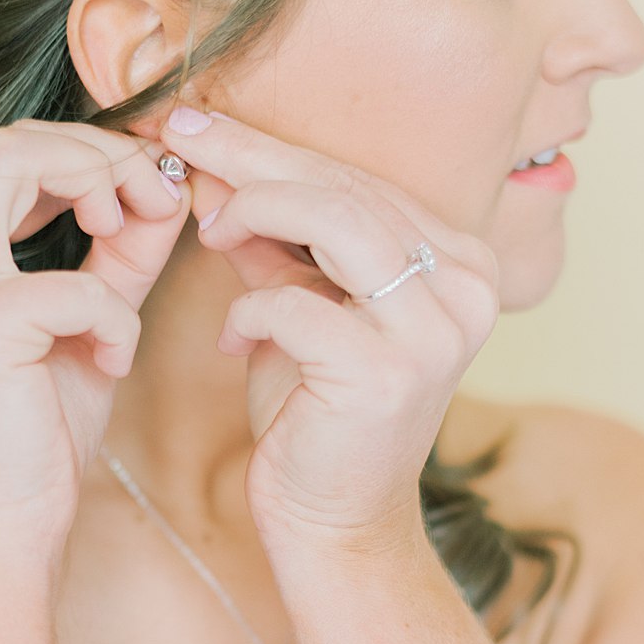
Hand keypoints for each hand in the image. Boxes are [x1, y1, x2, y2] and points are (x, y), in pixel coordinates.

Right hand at [0, 118, 191, 564]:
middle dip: (102, 156)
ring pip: (22, 163)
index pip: (5, 154)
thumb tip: (165, 189)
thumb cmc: (29, 441)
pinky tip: (112, 364)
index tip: (148, 191)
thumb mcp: (81, 325)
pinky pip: (77, 282)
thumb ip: (116, 254)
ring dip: (106, 189)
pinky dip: (116, 318)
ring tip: (140, 244)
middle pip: (11, 140)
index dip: (88, 155)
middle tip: (159, 199)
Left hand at [160, 108, 500, 548]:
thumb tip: (219, 170)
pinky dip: (249, 312)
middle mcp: (465, 284)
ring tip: (207, 229)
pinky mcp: (387, 370)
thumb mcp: (297, 310)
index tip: (198, 119)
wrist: (335, 524)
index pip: (358, 179)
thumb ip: (275, 245)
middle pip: (344, 187)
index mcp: (459, 260)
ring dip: (252, 211)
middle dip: (250, 155)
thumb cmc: (314, 414)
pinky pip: (297, 304)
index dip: (272, 146)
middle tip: (178, 132)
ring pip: (332, 220)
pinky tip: (233, 341)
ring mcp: (434, 327)